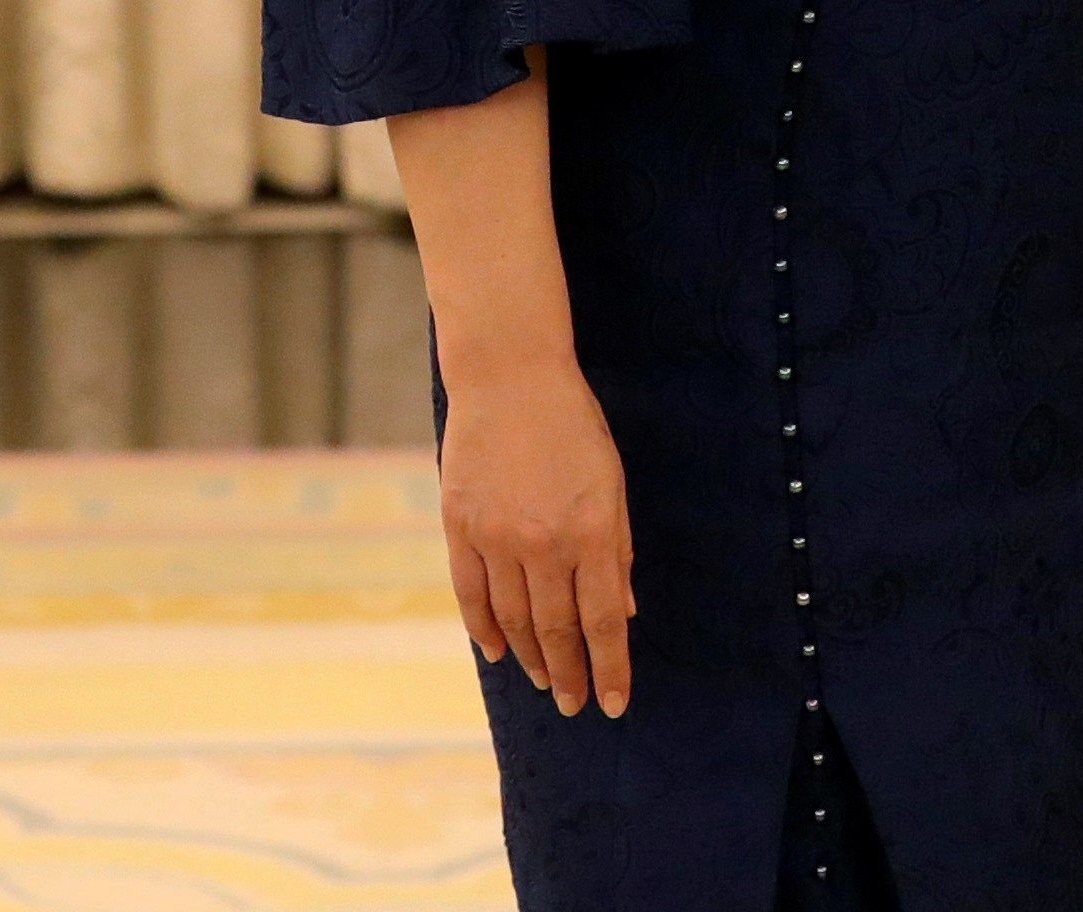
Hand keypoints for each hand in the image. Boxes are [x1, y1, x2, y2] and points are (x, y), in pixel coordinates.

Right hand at [437, 355, 635, 718]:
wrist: (509, 378)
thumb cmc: (573, 426)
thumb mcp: (613, 483)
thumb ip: (616, 550)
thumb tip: (623, 613)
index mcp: (591, 530)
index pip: (601, 621)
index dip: (610, 667)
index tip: (615, 704)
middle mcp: (543, 542)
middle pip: (557, 629)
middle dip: (570, 673)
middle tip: (576, 704)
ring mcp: (496, 537)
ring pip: (514, 618)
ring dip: (531, 657)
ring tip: (544, 681)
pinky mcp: (459, 527)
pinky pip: (470, 594)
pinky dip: (484, 629)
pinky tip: (497, 652)